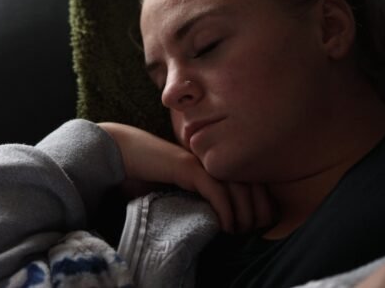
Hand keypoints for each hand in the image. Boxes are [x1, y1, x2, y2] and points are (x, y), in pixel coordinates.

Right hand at [98, 122, 275, 233]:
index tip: (258, 224)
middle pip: (252, 184)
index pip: (252, 181)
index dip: (261, 203)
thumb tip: (220, 221)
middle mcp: (212, 160)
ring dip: (243, 215)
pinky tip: (225, 226)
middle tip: (252, 231)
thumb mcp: (180, 186)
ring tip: (238, 231)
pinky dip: (225, 210)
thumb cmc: (148, 171)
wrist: (123, 152)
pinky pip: (215, 190)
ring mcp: (202, 162)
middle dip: (258, 211)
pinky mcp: (188, 168)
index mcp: (214, 162)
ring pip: (238, 188)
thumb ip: (199, 195)